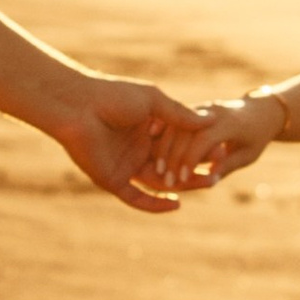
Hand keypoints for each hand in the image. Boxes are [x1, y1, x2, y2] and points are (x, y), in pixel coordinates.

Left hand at [48, 76, 226, 214]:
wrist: (78, 107)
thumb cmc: (113, 96)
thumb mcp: (153, 101)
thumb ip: (179, 114)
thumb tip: (210, 121)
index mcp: (147, 129)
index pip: (178, 145)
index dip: (198, 149)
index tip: (221, 151)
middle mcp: (138, 149)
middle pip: (171, 166)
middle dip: (193, 171)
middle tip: (215, 175)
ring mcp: (126, 166)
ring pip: (159, 183)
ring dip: (181, 186)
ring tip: (204, 186)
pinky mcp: (113, 180)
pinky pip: (137, 198)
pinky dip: (156, 204)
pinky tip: (177, 204)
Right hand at [135, 92, 284, 193]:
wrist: (259, 111)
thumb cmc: (256, 137)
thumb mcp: (248, 155)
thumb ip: (228, 165)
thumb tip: (210, 179)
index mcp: (230, 122)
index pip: (204, 139)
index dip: (191, 160)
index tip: (181, 180)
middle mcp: (213, 111)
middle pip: (185, 131)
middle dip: (173, 157)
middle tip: (165, 181)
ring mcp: (201, 108)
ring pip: (176, 124)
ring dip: (164, 147)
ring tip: (158, 170)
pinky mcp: (193, 108)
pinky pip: (174, 120)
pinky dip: (163, 135)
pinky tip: (152, 151)